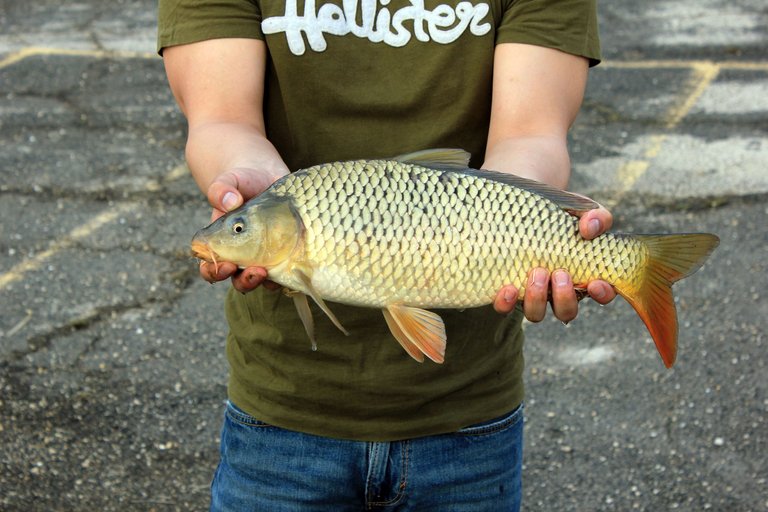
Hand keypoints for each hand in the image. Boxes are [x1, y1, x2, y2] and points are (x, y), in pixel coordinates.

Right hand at [198, 167, 281, 292]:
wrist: (266, 177)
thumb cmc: (241, 182)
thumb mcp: (229, 181)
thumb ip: (222, 190)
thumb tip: (229, 202)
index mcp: (220, 243)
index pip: (209, 267)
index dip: (213, 271)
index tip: (225, 265)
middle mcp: (239, 255)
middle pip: (235, 279)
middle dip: (244, 281)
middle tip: (255, 271)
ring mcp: (262, 256)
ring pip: (259, 280)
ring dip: (263, 281)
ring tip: (268, 272)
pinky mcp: (282, 253)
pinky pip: (282, 272)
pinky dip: (285, 274)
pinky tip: (290, 266)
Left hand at [492, 204, 616, 321]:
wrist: (516, 209)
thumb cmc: (554, 214)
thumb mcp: (579, 210)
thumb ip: (595, 217)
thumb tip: (590, 229)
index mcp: (581, 274)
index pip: (600, 295)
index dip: (602, 294)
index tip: (596, 283)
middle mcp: (556, 291)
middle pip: (566, 312)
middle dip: (565, 297)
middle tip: (560, 273)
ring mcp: (530, 293)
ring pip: (537, 314)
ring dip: (538, 299)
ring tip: (537, 272)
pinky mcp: (506, 291)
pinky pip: (505, 308)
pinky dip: (507, 303)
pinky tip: (508, 288)